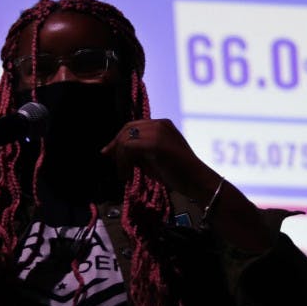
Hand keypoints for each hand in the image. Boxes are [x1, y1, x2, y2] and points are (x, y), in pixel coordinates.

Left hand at [101, 119, 218, 202]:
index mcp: (162, 125)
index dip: (118, 140)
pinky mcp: (156, 142)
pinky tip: (128, 175)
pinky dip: (124, 162)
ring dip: (120, 158)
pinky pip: (129, 147)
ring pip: (126, 139)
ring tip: (124, 174)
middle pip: (126, 129)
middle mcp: (160, 124)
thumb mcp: (154, 159)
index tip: (108, 154)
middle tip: (115, 165)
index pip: (132, 126)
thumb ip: (139, 153)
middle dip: (115, 147)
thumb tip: (118, 153)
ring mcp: (159, 131)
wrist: (198, 181)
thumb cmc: (179, 174)